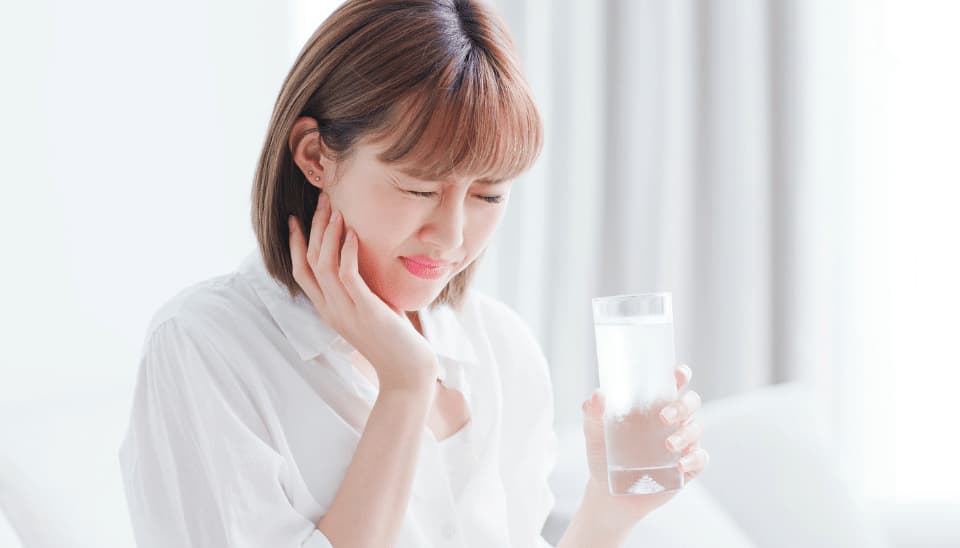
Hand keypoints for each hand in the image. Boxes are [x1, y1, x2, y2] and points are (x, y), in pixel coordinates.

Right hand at [287, 192, 438, 392]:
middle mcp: (331, 310)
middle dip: (312, 228)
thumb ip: (363, 289)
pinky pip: (348, 276)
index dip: (295, 244)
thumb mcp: (372, 309)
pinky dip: (347, 251)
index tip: (296, 218)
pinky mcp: (366, 311)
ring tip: (336, 209)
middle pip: (309, 262)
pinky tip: (352, 233)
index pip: (301, 272)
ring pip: (324, 265)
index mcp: (329, 310)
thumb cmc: (396, 341)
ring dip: (328, 234)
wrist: (408, 372)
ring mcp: (346, 311)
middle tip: (321, 201)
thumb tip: (367, 262)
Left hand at [580, 364, 708, 525]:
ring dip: (685, 435)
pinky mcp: (686, 466)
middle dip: (682, 406)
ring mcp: (682, 443)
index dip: (680, 375)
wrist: (609, 492)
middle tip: (663, 417)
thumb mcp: (594, 431)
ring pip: (696, 429)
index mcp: (652, 405)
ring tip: (668, 445)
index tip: (679, 373)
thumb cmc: (604, 453)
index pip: (672, 384)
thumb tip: (598, 395)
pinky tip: (679, 465)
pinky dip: (693, 459)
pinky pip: (700, 458)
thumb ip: (593, 412)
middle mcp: (672, 420)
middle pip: (690, 403)